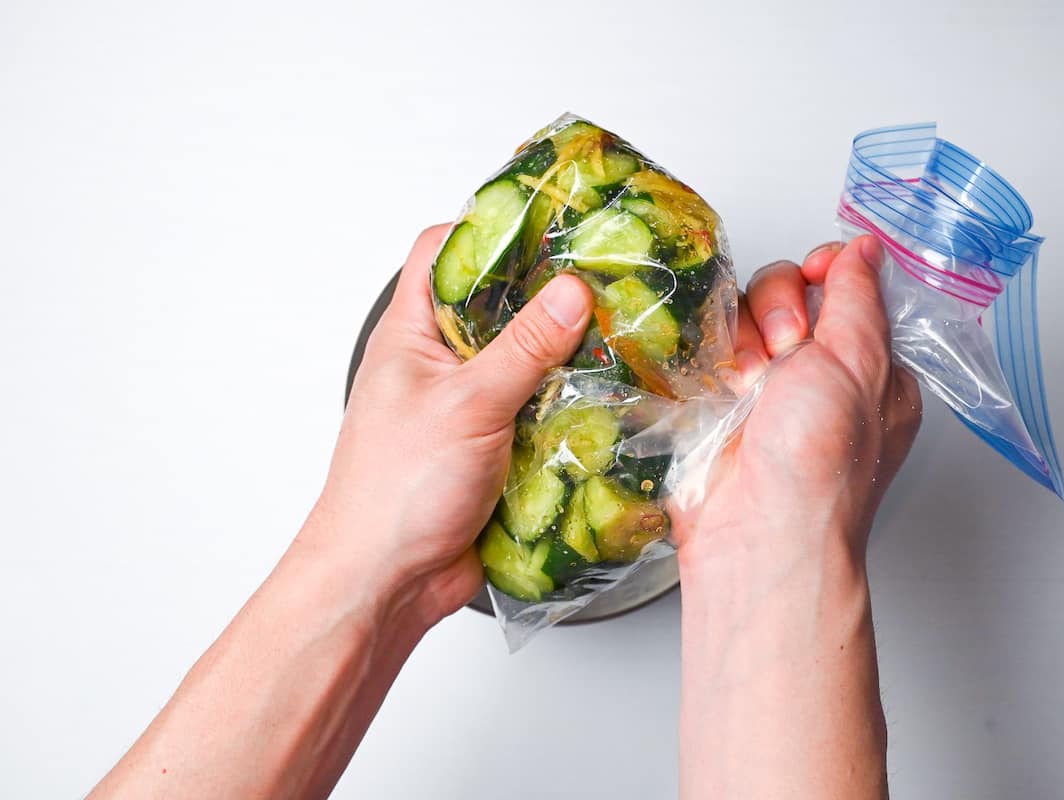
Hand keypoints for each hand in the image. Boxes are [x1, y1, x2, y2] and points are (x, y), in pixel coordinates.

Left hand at [299, 224, 593, 623]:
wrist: (386, 581)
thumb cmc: (395, 489)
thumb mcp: (467, 405)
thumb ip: (522, 347)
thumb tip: (570, 291)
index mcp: (412, 335)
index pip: (443, 253)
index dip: (489, 229)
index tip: (548, 221)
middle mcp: (440, 364)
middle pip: (498, 306)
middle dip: (547, 296)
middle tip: (605, 278)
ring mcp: (470, 408)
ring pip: (527, 363)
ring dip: (566, 358)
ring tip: (621, 335)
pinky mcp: (497, 450)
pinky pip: (540, 414)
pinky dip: (571, 408)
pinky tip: (609, 401)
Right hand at [676, 235, 921, 572]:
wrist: (756, 532)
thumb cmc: (819, 463)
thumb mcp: (859, 364)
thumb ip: (859, 298)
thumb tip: (865, 247)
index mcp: (869, 368)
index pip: (845, 286)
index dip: (825, 273)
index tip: (815, 280)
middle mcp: (817, 375)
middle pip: (787, 291)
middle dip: (780, 310)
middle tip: (785, 352)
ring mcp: (765, 389)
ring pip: (742, 315)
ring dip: (744, 340)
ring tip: (748, 386)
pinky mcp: (718, 402)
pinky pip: (707, 347)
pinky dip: (711, 357)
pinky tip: (721, 388)